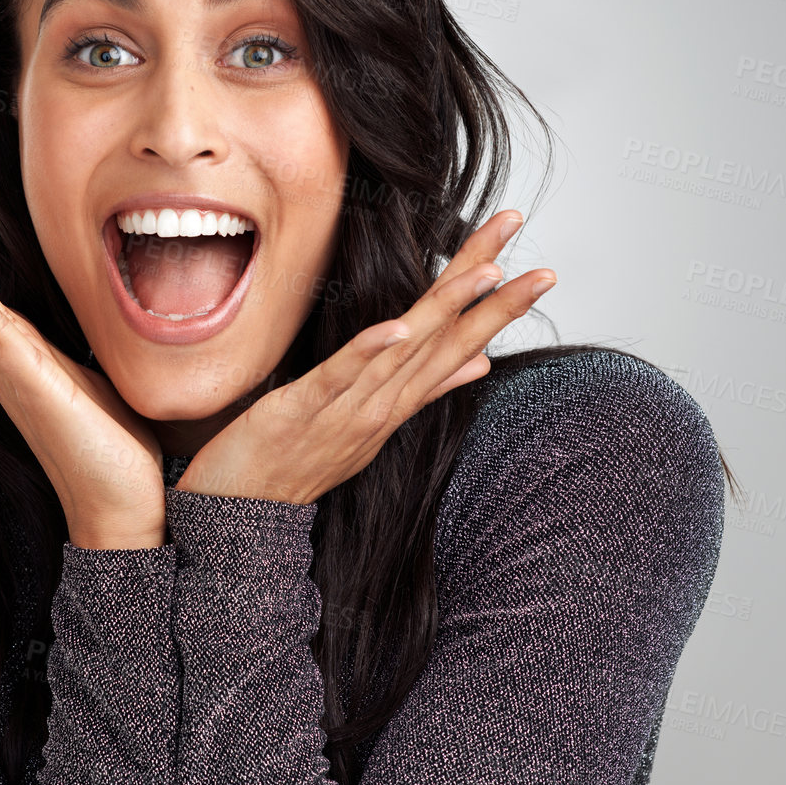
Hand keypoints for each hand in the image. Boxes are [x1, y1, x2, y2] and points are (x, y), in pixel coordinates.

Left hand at [174, 211, 554, 504]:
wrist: (238, 516)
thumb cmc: (296, 463)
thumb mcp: (369, 425)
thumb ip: (423, 390)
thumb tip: (481, 364)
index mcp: (396, 404)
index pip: (457, 344)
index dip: (497, 304)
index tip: (540, 268)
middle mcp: (381, 408)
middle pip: (447, 346)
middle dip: (498, 306)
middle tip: (547, 271)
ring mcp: (344, 412)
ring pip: (405, 355)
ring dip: (447, 313)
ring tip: (489, 273)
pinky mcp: (298, 412)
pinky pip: (339, 378)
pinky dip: (370, 352)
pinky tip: (400, 326)